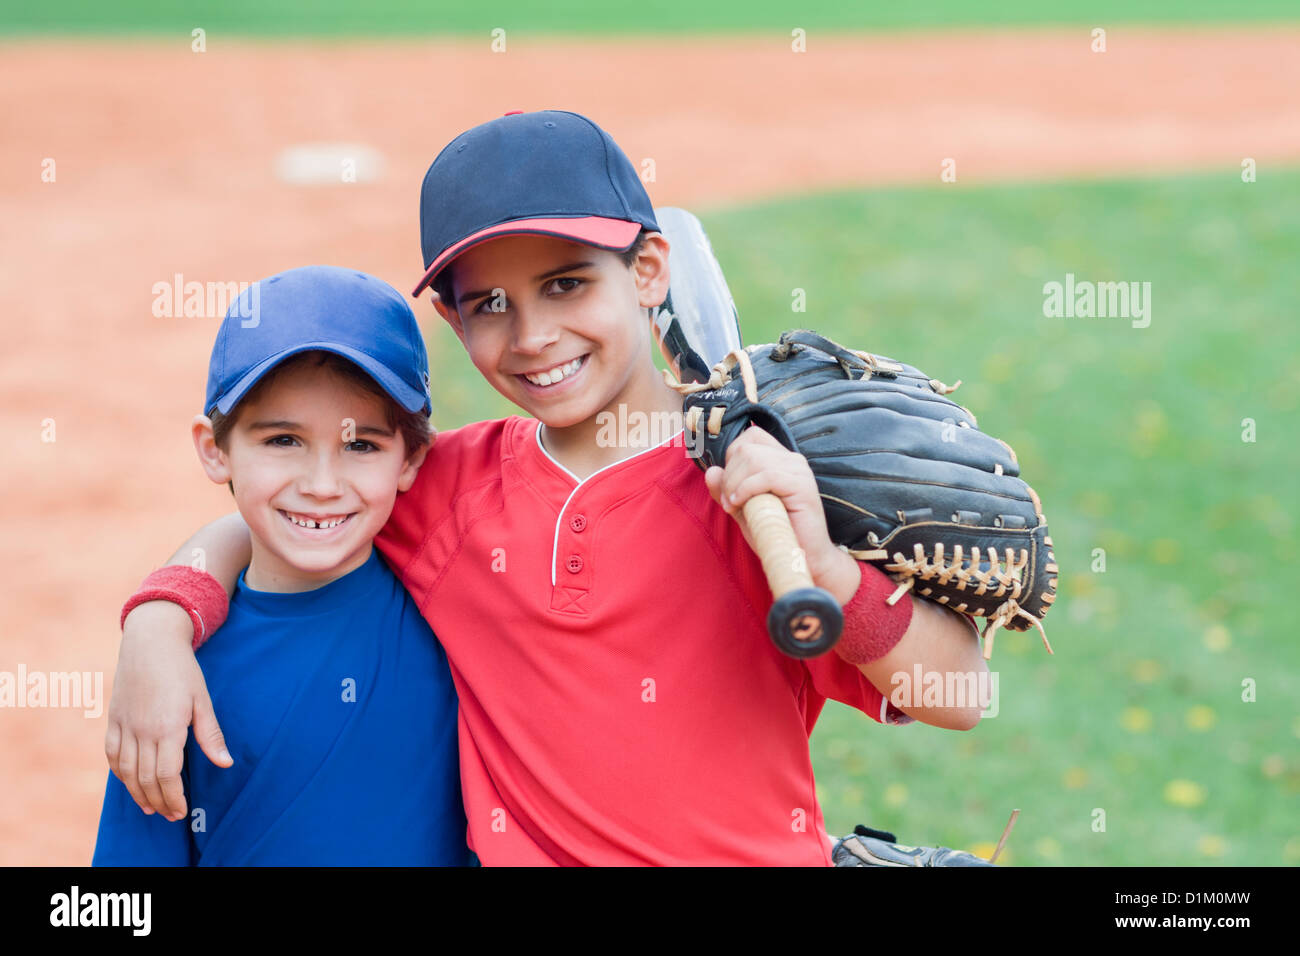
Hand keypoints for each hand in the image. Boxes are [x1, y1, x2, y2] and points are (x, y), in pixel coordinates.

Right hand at [104, 601, 231, 821]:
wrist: (151, 641)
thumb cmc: (182, 669)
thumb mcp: (202, 699)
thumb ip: (211, 734)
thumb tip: (225, 763)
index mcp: (168, 726)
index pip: (167, 774)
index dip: (173, 797)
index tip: (181, 811)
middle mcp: (142, 729)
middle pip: (146, 778)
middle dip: (159, 801)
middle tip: (170, 815)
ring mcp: (124, 725)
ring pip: (126, 771)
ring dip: (138, 793)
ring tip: (151, 807)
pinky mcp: (113, 719)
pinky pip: (111, 754)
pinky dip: (119, 773)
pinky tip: (130, 783)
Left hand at [703, 425, 860, 602]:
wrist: (802, 559)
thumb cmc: (774, 534)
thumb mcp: (742, 510)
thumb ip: (725, 490)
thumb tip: (711, 471)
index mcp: (781, 460)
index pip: (751, 436)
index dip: (731, 456)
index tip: (729, 485)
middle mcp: (792, 460)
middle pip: (746, 448)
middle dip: (729, 475)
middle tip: (728, 502)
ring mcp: (799, 471)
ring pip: (753, 459)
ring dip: (734, 484)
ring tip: (734, 506)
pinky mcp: (802, 486)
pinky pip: (766, 476)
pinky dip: (746, 490)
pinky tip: (740, 504)